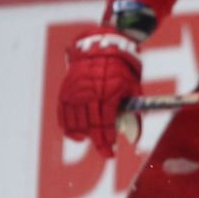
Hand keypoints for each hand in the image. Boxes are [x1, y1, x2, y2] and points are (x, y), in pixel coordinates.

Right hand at [58, 32, 142, 156]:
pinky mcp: (66, 90)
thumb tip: (135, 137)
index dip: (107, 141)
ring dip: (82, 135)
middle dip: (98, 142)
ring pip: (74, 121)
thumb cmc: (122, 69)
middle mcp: (90, 93)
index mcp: (108, 93)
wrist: (102, 46)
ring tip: (91, 141)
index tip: (110, 152)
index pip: (105, 124)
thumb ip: (134, 111)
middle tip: (105, 152)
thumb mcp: (133, 87)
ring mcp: (75, 92)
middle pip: (90, 126)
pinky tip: (76, 134)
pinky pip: (63, 113)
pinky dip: (67, 125)